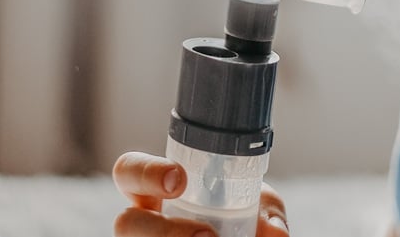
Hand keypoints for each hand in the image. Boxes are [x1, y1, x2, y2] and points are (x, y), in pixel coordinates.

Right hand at [113, 152, 288, 236]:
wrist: (247, 236)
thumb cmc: (245, 223)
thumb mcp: (259, 209)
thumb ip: (267, 210)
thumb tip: (274, 231)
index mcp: (159, 193)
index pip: (130, 171)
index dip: (145, 172)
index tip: (178, 179)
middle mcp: (144, 223)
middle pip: (125, 222)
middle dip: (162, 231)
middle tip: (206, 235)